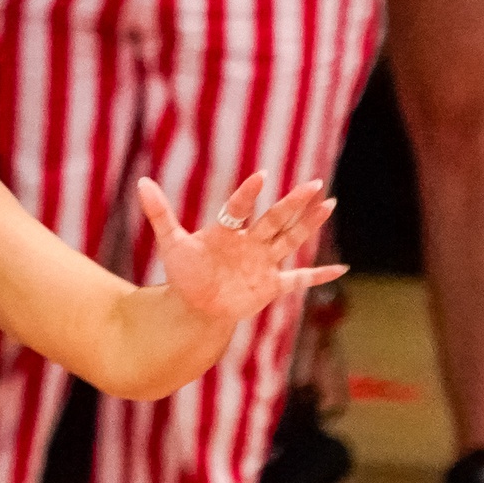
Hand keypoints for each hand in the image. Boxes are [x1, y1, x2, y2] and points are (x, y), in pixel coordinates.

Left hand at [136, 172, 342, 328]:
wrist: (195, 306)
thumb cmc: (185, 272)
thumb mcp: (171, 243)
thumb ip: (160, 212)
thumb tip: (142, 182)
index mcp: (228, 230)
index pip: (239, 208)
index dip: (248, 194)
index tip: (261, 176)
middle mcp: (251, 242)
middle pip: (275, 219)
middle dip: (294, 203)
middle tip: (314, 183)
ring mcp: (264, 263)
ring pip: (291, 240)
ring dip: (309, 224)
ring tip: (329, 204)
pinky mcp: (271, 286)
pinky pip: (299, 279)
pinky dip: (319, 276)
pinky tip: (341, 269)